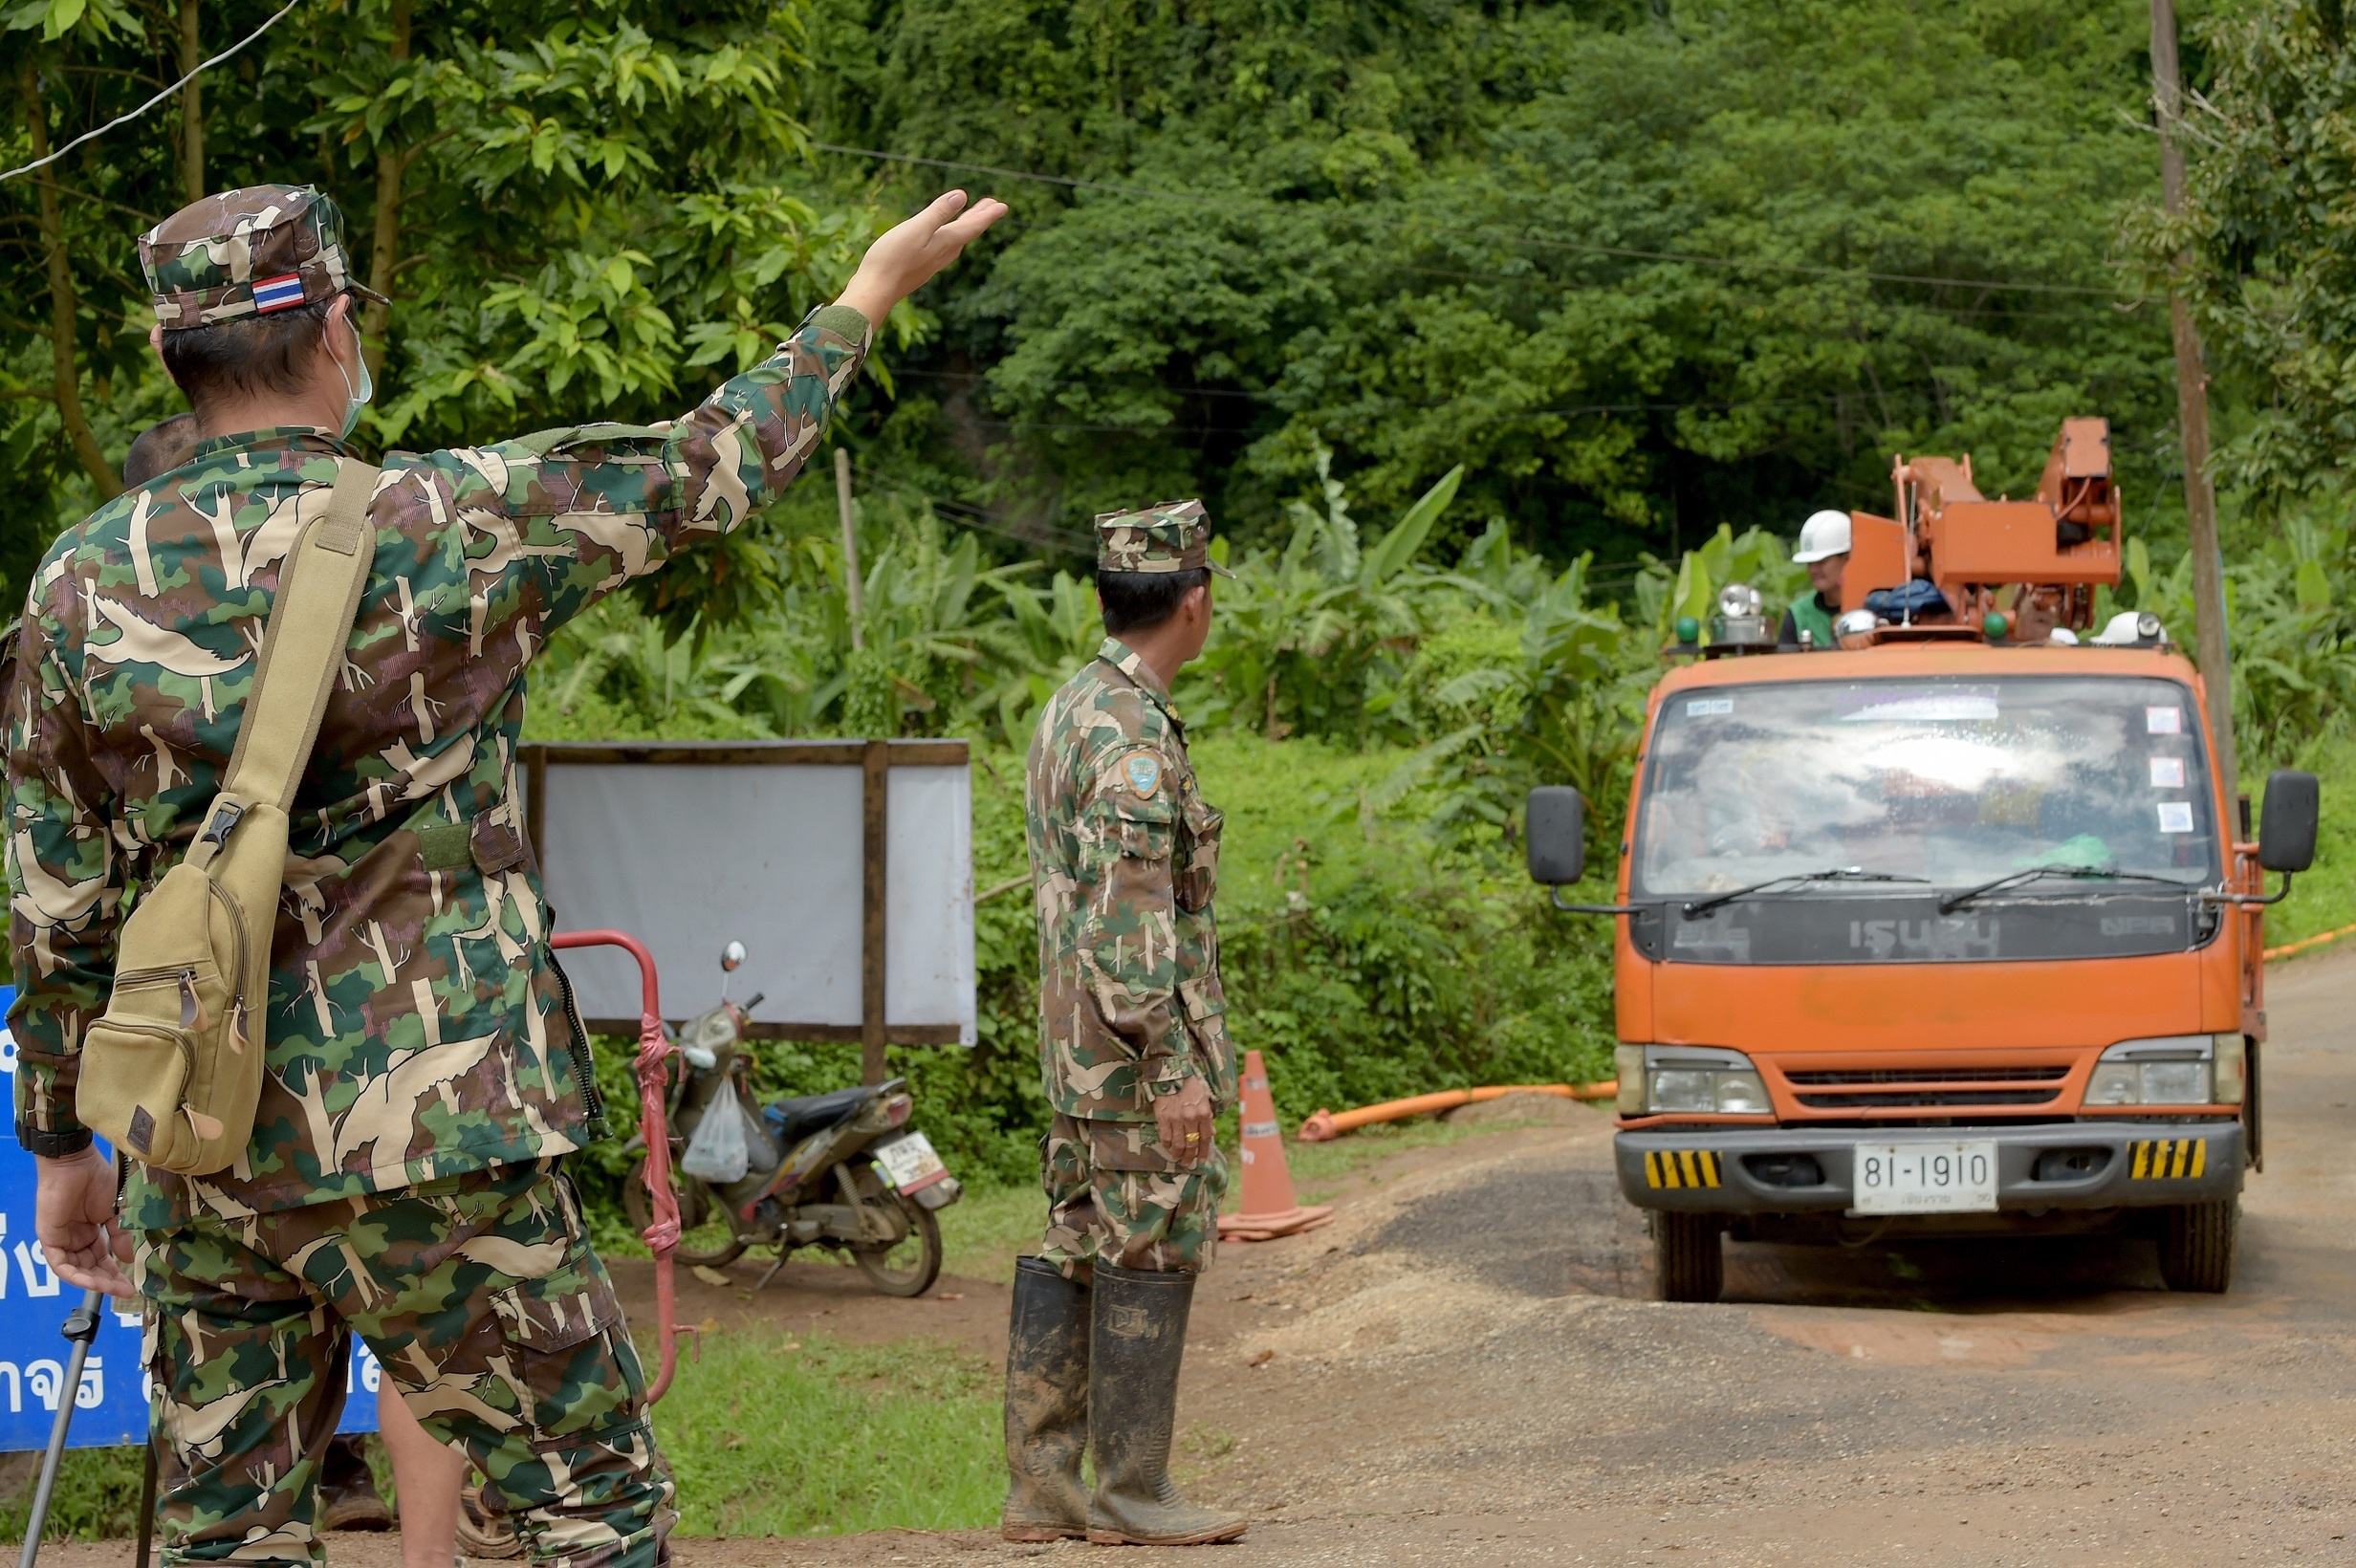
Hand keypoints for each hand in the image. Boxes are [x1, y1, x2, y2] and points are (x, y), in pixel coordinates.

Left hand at [35, 1150, 132, 1297]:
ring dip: (92, 1281)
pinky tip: (91, 1281)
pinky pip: (60, 1264)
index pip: (101, 1259)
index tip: (132, 1286)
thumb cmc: (95, 1179)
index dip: (115, 1274)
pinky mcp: (49, 1238)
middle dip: (106, 1282)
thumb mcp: (114, 1212)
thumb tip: (127, 1259)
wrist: (75, 1163)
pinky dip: (74, 1275)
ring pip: (74, 1270)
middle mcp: (73, 1239)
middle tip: (125, 1290)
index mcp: (89, 1231)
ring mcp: (60, 1240)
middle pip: (88, 1268)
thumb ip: (120, 1236)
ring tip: (111, 1288)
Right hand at [833, 190, 1008, 325]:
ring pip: (955, 242)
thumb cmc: (891, 259)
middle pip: (966, 233)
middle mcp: (941, 255)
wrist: (874, 292)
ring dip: (965, 227)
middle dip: (979, 218)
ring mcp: (930, 264)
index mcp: (944, 243)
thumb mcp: (915, 229)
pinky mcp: (918, 269)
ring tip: (971, 218)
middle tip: (992, 206)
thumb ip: (938, 213)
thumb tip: (962, 196)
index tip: (1003, 206)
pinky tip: (943, 241)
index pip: (972, 226)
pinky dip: (950, 238)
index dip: (988, 215)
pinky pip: (943, 250)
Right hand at [1153, 1077, 1215, 1165]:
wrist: (1171, 1074)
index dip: (1203, 1151)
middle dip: (1190, 1156)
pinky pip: (1166, 1137)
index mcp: (1204, 1113)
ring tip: (1178, 1158)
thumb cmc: (1189, 1085)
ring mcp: (1177, 1119)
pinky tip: (1168, 1148)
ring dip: (1178, 1154)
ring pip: (1178, 1144)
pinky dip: (1167, 1145)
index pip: (1206, 1138)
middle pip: (1192, 1144)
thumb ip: (1208, 1116)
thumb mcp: (1204, 1098)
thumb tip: (1213, 1133)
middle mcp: (1192, 1118)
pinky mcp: (1163, 1118)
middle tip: (1188, 1163)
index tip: (1202, 1160)